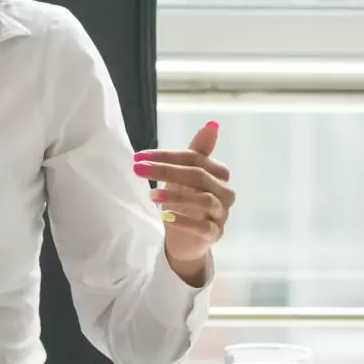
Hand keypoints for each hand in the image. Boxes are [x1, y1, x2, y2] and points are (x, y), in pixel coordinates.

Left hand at [138, 121, 233, 285]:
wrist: (186, 240)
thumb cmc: (186, 202)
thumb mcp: (186, 175)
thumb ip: (197, 151)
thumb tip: (212, 123)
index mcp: (219, 173)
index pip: (194, 158)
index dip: (166, 156)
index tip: (139, 157)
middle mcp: (225, 192)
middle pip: (197, 176)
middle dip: (166, 171)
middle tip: (139, 170)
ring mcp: (221, 214)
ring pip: (203, 200)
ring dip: (175, 196)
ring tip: (151, 195)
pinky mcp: (215, 234)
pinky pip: (202, 226)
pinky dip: (184, 220)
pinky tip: (166, 216)